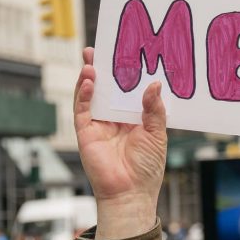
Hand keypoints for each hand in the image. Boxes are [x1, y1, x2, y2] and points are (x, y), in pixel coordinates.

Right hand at [74, 46, 166, 238]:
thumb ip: (153, 109)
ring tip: (93, 60)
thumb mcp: (157, 133)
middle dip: (104, 68)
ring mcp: (100, 123)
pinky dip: (84, 94)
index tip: (127, 53)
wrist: (131, 192)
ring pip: (92, 95)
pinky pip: (82, 109)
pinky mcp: (87, 132)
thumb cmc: (148, 167)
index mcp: (135, 116)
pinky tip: (89, 81)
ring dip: (91, 77)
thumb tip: (154, 84)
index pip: (129, 89)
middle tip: (102, 47)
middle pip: (108, 88)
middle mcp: (116, 117)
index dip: (127, 72)